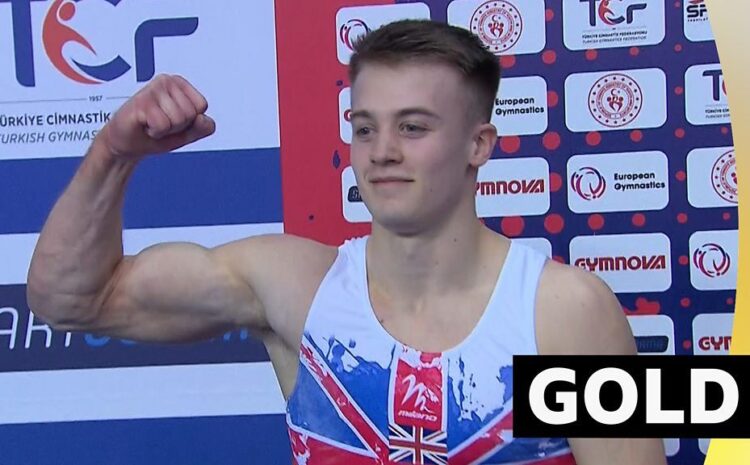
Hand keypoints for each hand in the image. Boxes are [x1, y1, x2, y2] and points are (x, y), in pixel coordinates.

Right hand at [97, 74, 215, 159]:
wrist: (127, 144)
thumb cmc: (156, 134)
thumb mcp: (187, 133)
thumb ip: (202, 127)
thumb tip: (202, 118)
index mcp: (179, 84)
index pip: (201, 106)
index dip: (190, 121)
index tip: (173, 120)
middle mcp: (166, 81)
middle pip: (191, 113)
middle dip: (178, 127)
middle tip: (160, 123)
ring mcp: (153, 89)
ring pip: (178, 119)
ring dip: (165, 130)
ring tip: (152, 124)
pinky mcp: (141, 101)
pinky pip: (162, 125)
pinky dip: (155, 132)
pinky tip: (144, 125)